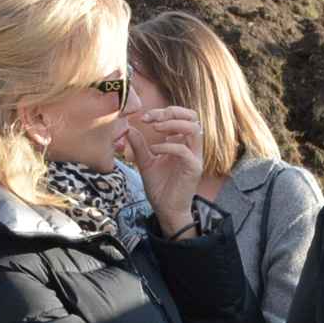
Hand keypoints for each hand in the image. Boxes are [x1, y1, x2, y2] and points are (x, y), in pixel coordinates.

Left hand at [122, 103, 206, 235]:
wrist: (166, 210)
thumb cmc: (159, 187)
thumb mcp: (146, 162)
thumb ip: (140, 145)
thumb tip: (128, 127)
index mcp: (182, 143)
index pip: (180, 117)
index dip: (163, 112)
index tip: (144, 117)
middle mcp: (191, 147)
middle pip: (192, 117)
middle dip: (172, 112)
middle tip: (152, 118)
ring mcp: (195, 157)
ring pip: (194, 129)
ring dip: (173, 124)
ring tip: (155, 128)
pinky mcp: (194, 168)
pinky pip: (184, 150)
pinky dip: (168, 147)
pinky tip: (154, 150)